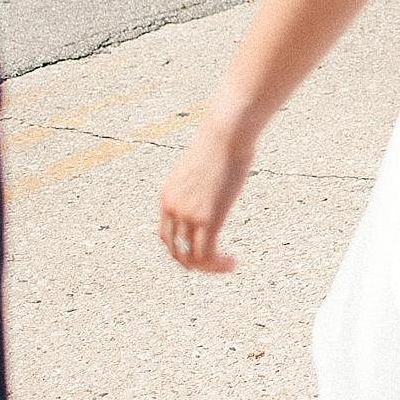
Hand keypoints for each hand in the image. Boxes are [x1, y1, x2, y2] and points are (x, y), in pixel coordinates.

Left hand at [159, 119, 256, 271]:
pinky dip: (218, 265)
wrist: (227, 132)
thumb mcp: (206, 162)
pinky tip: (233, 263)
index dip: (183, 247)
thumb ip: (207, 178)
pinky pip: (207, 253)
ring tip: (228, 265)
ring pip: (191, 257)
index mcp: (169, 195)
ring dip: (210, 267)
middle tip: (215, 264)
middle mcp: (173, 208)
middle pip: (174, 250)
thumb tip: (222, 174)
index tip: (206, 248)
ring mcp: (188, 214)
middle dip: (194, 263)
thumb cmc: (224, 139)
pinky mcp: (207, 218)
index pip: (167, 234)